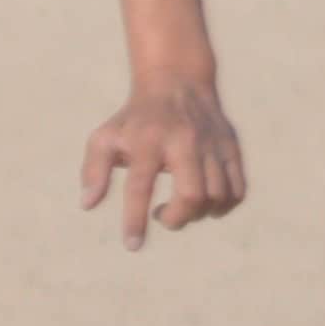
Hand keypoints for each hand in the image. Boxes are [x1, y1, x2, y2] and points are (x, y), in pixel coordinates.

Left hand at [79, 71, 245, 250]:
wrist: (177, 80)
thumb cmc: (135, 118)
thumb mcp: (106, 137)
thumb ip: (94, 170)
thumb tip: (87, 205)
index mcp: (148, 140)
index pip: (141, 185)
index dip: (136, 220)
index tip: (132, 245)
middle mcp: (183, 141)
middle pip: (191, 195)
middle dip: (177, 219)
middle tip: (162, 216)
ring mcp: (211, 144)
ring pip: (217, 195)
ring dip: (199, 214)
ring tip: (182, 207)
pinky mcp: (231, 147)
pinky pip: (237, 190)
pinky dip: (224, 206)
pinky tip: (206, 203)